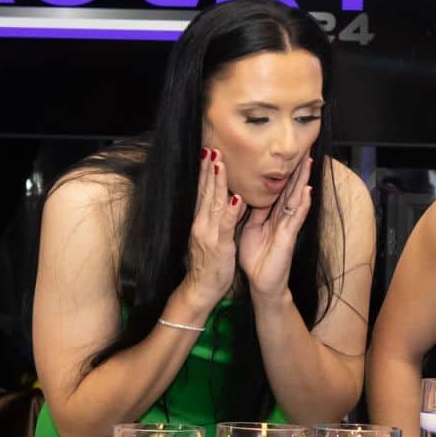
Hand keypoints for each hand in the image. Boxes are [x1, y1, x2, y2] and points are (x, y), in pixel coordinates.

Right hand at [183, 149, 240, 307]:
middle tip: (212, 148)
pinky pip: (225, 225)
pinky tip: (235, 198)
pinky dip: (230, 211)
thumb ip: (219, 219)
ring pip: (213, 203)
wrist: (200, 289)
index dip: (206, 172)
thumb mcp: (213, 237)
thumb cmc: (209, 263)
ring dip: (217, 182)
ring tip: (219, 163)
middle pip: (206, 192)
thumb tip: (228, 200)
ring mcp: (208, 233)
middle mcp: (201, 223)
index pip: (203, 192)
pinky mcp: (219, 245)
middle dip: (209, 169)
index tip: (209, 153)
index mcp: (201, 221)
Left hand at [238, 156, 311, 303]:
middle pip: (291, 190)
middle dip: (297, 171)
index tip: (287, 156)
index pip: (279, 190)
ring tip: (309, 164)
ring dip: (303, 182)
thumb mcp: (249, 229)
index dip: (283, 173)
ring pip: (296, 199)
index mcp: (271, 216)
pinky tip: (308, 192)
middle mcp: (282, 219)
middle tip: (304, 150)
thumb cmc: (255, 258)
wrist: (261, 282)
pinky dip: (303, 205)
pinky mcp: (288, 237)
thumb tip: (250, 194)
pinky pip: (296, 218)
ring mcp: (287, 227)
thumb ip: (253, 213)